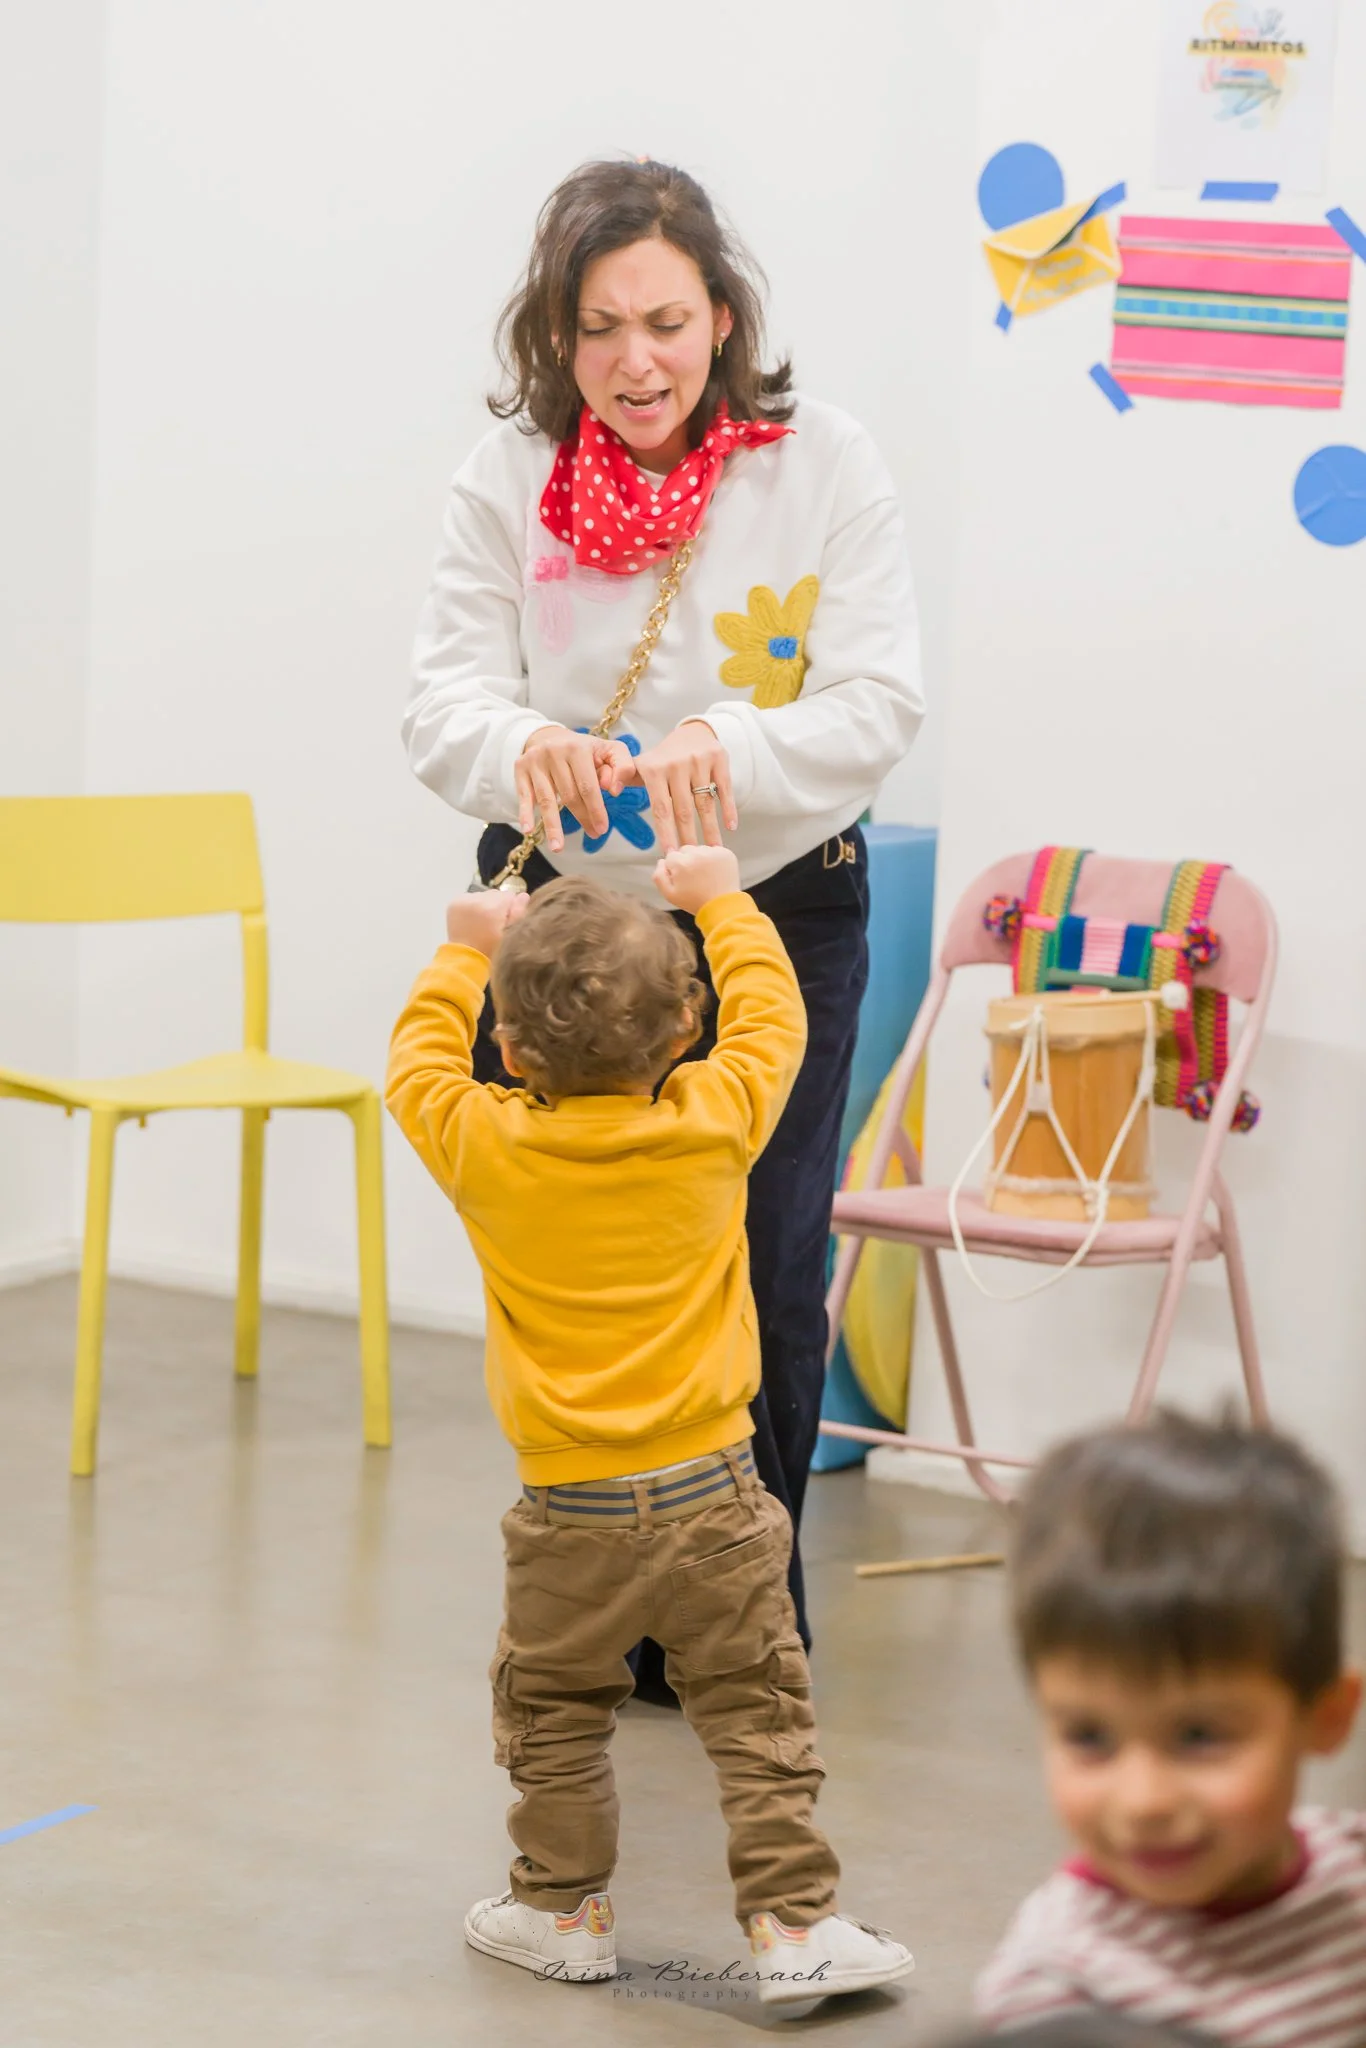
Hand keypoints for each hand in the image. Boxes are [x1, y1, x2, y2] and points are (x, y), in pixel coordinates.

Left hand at [445, 889, 528, 956]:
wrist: (466, 959)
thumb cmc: (492, 950)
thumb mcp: (511, 934)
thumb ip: (519, 913)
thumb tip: (523, 895)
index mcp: (492, 907)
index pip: (510, 895)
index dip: (511, 908)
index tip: (506, 921)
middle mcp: (477, 900)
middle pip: (495, 894)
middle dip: (497, 906)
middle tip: (494, 924)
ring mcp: (463, 901)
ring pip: (482, 896)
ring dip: (484, 905)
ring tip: (482, 923)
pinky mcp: (454, 903)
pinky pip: (469, 898)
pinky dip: (472, 906)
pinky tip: (473, 920)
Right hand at [515, 725, 634, 854]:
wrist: (551, 737)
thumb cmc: (585, 750)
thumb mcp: (610, 750)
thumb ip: (623, 767)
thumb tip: (615, 790)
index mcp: (578, 747)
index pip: (588, 786)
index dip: (596, 810)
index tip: (602, 829)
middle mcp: (554, 752)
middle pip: (569, 794)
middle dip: (582, 818)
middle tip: (593, 834)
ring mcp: (535, 760)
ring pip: (546, 799)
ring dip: (552, 826)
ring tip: (558, 847)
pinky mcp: (521, 768)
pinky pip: (523, 795)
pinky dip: (525, 813)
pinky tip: (528, 830)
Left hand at [614, 721, 737, 851]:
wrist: (693, 732)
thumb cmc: (664, 758)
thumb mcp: (643, 765)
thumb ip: (625, 778)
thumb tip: (611, 792)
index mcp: (655, 769)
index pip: (661, 808)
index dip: (666, 832)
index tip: (670, 853)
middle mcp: (676, 764)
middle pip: (684, 809)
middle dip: (688, 836)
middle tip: (692, 859)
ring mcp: (699, 761)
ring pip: (705, 803)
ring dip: (710, 829)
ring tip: (713, 850)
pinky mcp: (719, 759)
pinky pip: (724, 789)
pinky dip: (729, 808)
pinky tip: (730, 827)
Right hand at [653, 844, 741, 915]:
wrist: (722, 907)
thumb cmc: (695, 902)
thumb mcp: (669, 895)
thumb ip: (659, 876)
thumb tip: (661, 861)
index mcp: (680, 863)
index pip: (671, 856)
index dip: (675, 869)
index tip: (683, 879)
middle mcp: (696, 854)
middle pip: (685, 850)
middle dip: (687, 861)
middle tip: (694, 878)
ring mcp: (712, 852)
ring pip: (700, 849)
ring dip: (701, 859)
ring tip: (706, 876)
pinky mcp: (725, 853)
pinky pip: (715, 850)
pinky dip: (714, 859)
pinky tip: (715, 873)